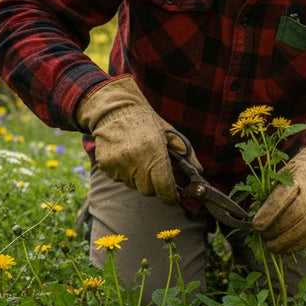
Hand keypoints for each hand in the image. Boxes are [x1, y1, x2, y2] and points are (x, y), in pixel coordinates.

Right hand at [76, 76, 197, 203]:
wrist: (115, 109)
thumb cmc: (146, 121)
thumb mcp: (170, 133)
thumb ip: (187, 154)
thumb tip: (199, 171)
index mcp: (155, 153)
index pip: (164, 188)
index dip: (170, 196)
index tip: (173, 196)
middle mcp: (136, 162)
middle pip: (148, 190)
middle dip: (154, 185)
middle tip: (154, 170)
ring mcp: (119, 165)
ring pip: (133, 185)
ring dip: (138, 178)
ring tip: (138, 158)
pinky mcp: (106, 166)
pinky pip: (119, 179)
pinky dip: (124, 173)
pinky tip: (125, 156)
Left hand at [253, 145, 305, 253]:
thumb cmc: (296, 178)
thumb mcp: (280, 178)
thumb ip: (268, 195)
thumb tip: (252, 214)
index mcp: (298, 178)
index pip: (283, 197)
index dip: (269, 213)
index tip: (256, 225)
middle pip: (295, 214)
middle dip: (276, 229)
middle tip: (263, 236)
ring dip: (285, 241)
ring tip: (271, 246)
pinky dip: (296, 245)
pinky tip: (284, 248)